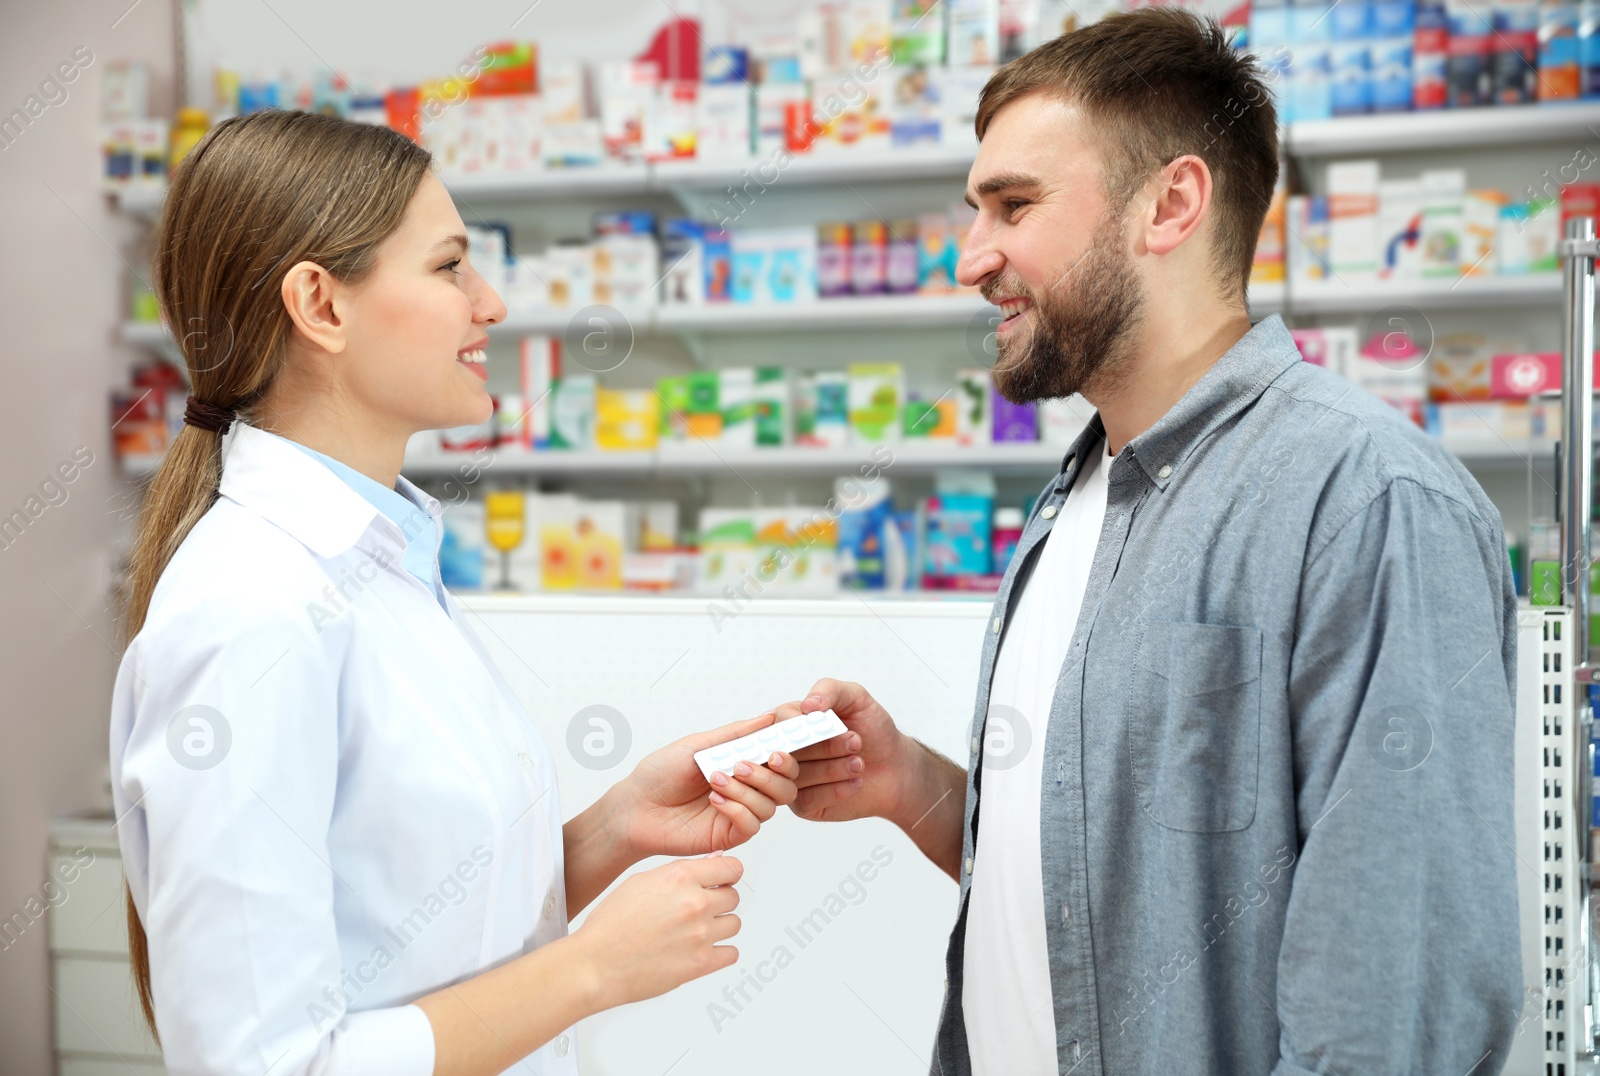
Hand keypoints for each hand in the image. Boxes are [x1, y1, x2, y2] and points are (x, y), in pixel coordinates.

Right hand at [576, 854, 742, 1007]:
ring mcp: (700, 934)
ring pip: (734, 924)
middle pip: (733, 896)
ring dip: (719, 926)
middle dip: (719, 901)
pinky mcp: (701, 964)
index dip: (728, 873)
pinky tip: (702, 949)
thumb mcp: (640, 882)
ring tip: (695, 931)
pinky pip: (731, 953)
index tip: (725, 879)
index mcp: (679, 877)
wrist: (595, 965)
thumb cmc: (610, 926)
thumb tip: (712, 863)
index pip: (731, 867)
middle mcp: (694, 903)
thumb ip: (680, 872)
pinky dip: (720, 952)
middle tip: (700, 909)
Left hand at [614, 711, 801, 858]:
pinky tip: (714, 801)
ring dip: (746, 790)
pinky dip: (737, 809)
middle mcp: (746, 790)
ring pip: (770, 806)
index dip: (786, 755)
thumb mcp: (697, 745)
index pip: (780, 762)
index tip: (776, 749)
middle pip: (785, 786)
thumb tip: (767, 717)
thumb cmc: (659, 774)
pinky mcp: (729, 835)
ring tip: (715, 780)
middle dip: (770, 775)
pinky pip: (752, 825)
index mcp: (742, 765)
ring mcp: (739, 813)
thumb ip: (736, 734)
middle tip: (743, 765)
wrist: (635, 806)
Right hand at [777, 678, 916, 823]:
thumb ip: (830, 690)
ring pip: (797, 776)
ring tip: (859, 763)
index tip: (826, 726)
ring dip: (833, 769)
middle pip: (787, 750)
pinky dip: (835, 790)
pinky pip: (806, 799)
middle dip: (825, 747)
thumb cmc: (873, 730)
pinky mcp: (803, 804)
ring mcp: (792, 778)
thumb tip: (806, 705)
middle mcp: (788, 749)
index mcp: (794, 720)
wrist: (896, 767)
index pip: (780, 721)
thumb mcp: (857, 699)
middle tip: (856, 742)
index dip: (799, 726)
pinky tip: (855, 782)